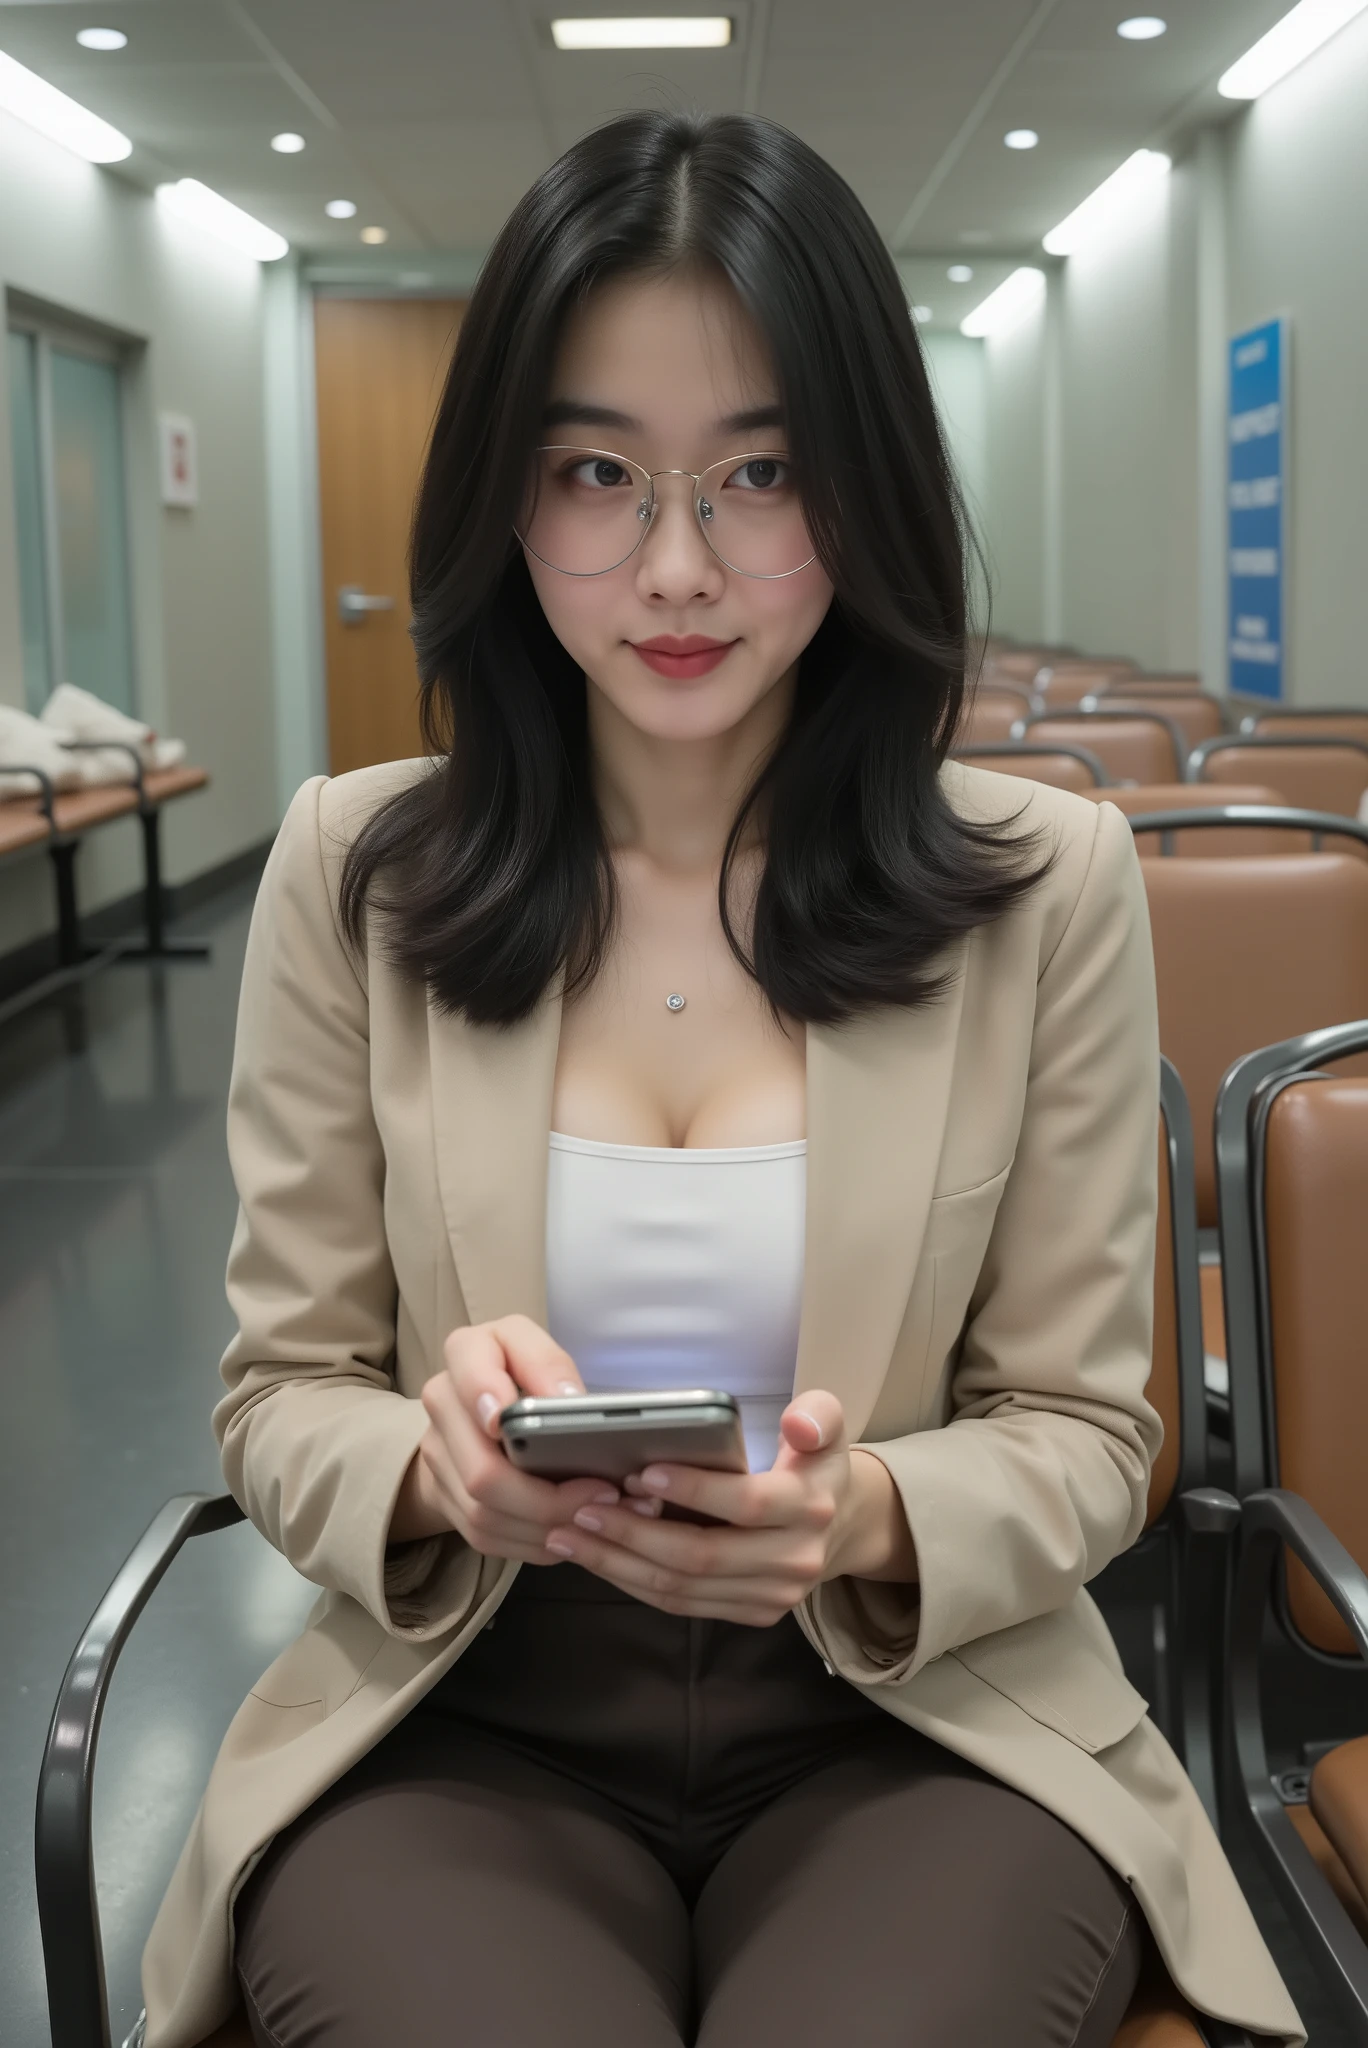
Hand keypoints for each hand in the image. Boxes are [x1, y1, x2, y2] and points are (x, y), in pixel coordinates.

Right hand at [390, 1314, 621, 1557]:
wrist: (480, 1412)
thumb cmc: (523, 1374)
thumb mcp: (539, 1352)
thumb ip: (549, 1365)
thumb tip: (567, 1401)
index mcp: (468, 1351)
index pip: (467, 1362)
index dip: (483, 1392)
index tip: (505, 1420)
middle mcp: (442, 1403)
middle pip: (481, 1472)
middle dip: (547, 1496)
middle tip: (602, 1494)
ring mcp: (437, 1455)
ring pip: (484, 1513)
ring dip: (545, 1525)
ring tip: (594, 1516)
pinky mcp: (444, 1495)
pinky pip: (484, 1536)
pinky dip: (530, 1542)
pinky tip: (567, 1534)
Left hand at [542, 1390, 916, 1626]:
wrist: (838, 1526)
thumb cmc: (812, 1465)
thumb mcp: (827, 1427)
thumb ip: (818, 1414)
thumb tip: (798, 1421)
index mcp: (809, 1507)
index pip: (746, 1503)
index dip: (693, 1489)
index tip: (641, 1471)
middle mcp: (794, 1560)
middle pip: (702, 1556)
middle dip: (634, 1533)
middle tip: (583, 1508)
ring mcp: (772, 1596)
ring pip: (682, 1588)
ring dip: (620, 1564)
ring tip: (571, 1535)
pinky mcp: (751, 1615)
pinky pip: (682, 1605)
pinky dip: (634, 1582)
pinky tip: (598, 1557)